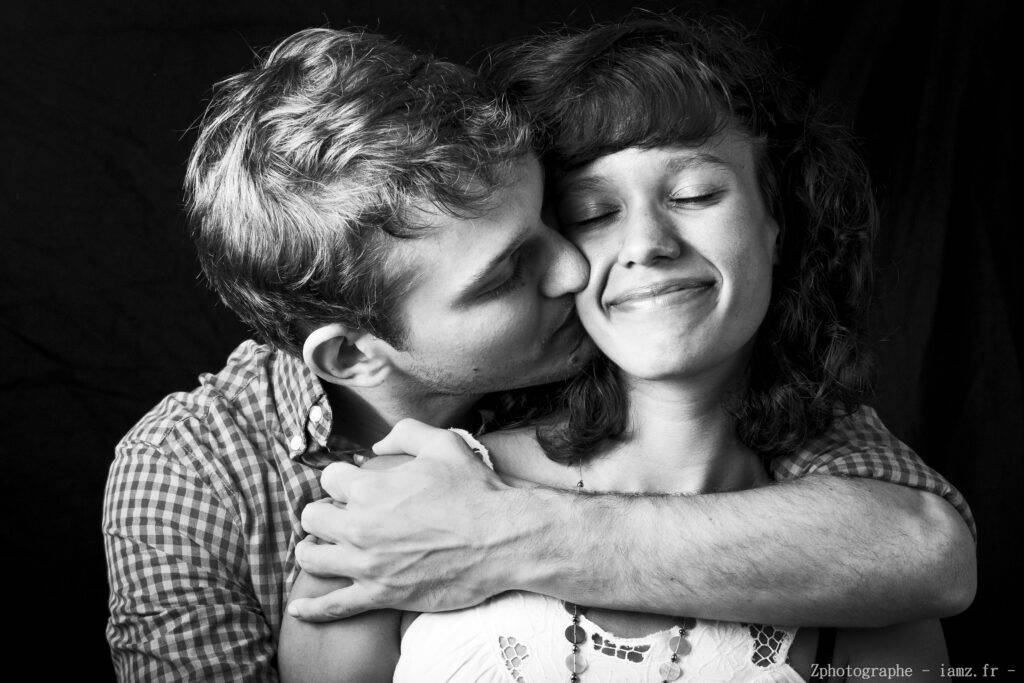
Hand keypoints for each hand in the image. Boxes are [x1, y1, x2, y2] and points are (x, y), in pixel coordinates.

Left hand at [288, 419, 526, 621]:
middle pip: (312, 517)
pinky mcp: (380, 595)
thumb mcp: (443, 444)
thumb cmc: (474, 490)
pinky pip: (333, 605)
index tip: (354, 484)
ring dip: (313, 549)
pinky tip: (298, 610)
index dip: (342, 478)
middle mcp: (359, 526)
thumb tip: (377, 445)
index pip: (329, 479)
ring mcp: (367, 564)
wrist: (500, 539)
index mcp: (369, 488)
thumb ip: (405, 433)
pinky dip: (312, 609)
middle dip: (323, 512)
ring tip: (320, 548)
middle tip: (338, 515)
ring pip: (312, 557)